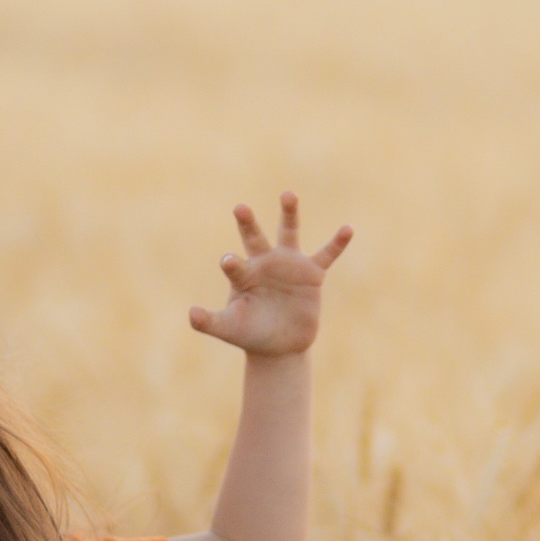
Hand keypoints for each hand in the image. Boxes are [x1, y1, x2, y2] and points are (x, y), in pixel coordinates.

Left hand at [187, 192, 351, 357]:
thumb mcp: (229, 328)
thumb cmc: (250, 334)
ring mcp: (289, 265)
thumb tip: (191, 314)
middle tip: (239, 208)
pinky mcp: (312, 274)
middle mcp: (264, 263)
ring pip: (288, 233)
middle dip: (248, 223)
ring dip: (288, 214)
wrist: (279, 346)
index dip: (232, 263)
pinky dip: (337, 243)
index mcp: (243, 274)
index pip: (235, 264)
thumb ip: (210, 322)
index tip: (229, 263)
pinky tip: (348, 229)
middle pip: (254, 237)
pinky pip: (326, 255)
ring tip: (287, 194)